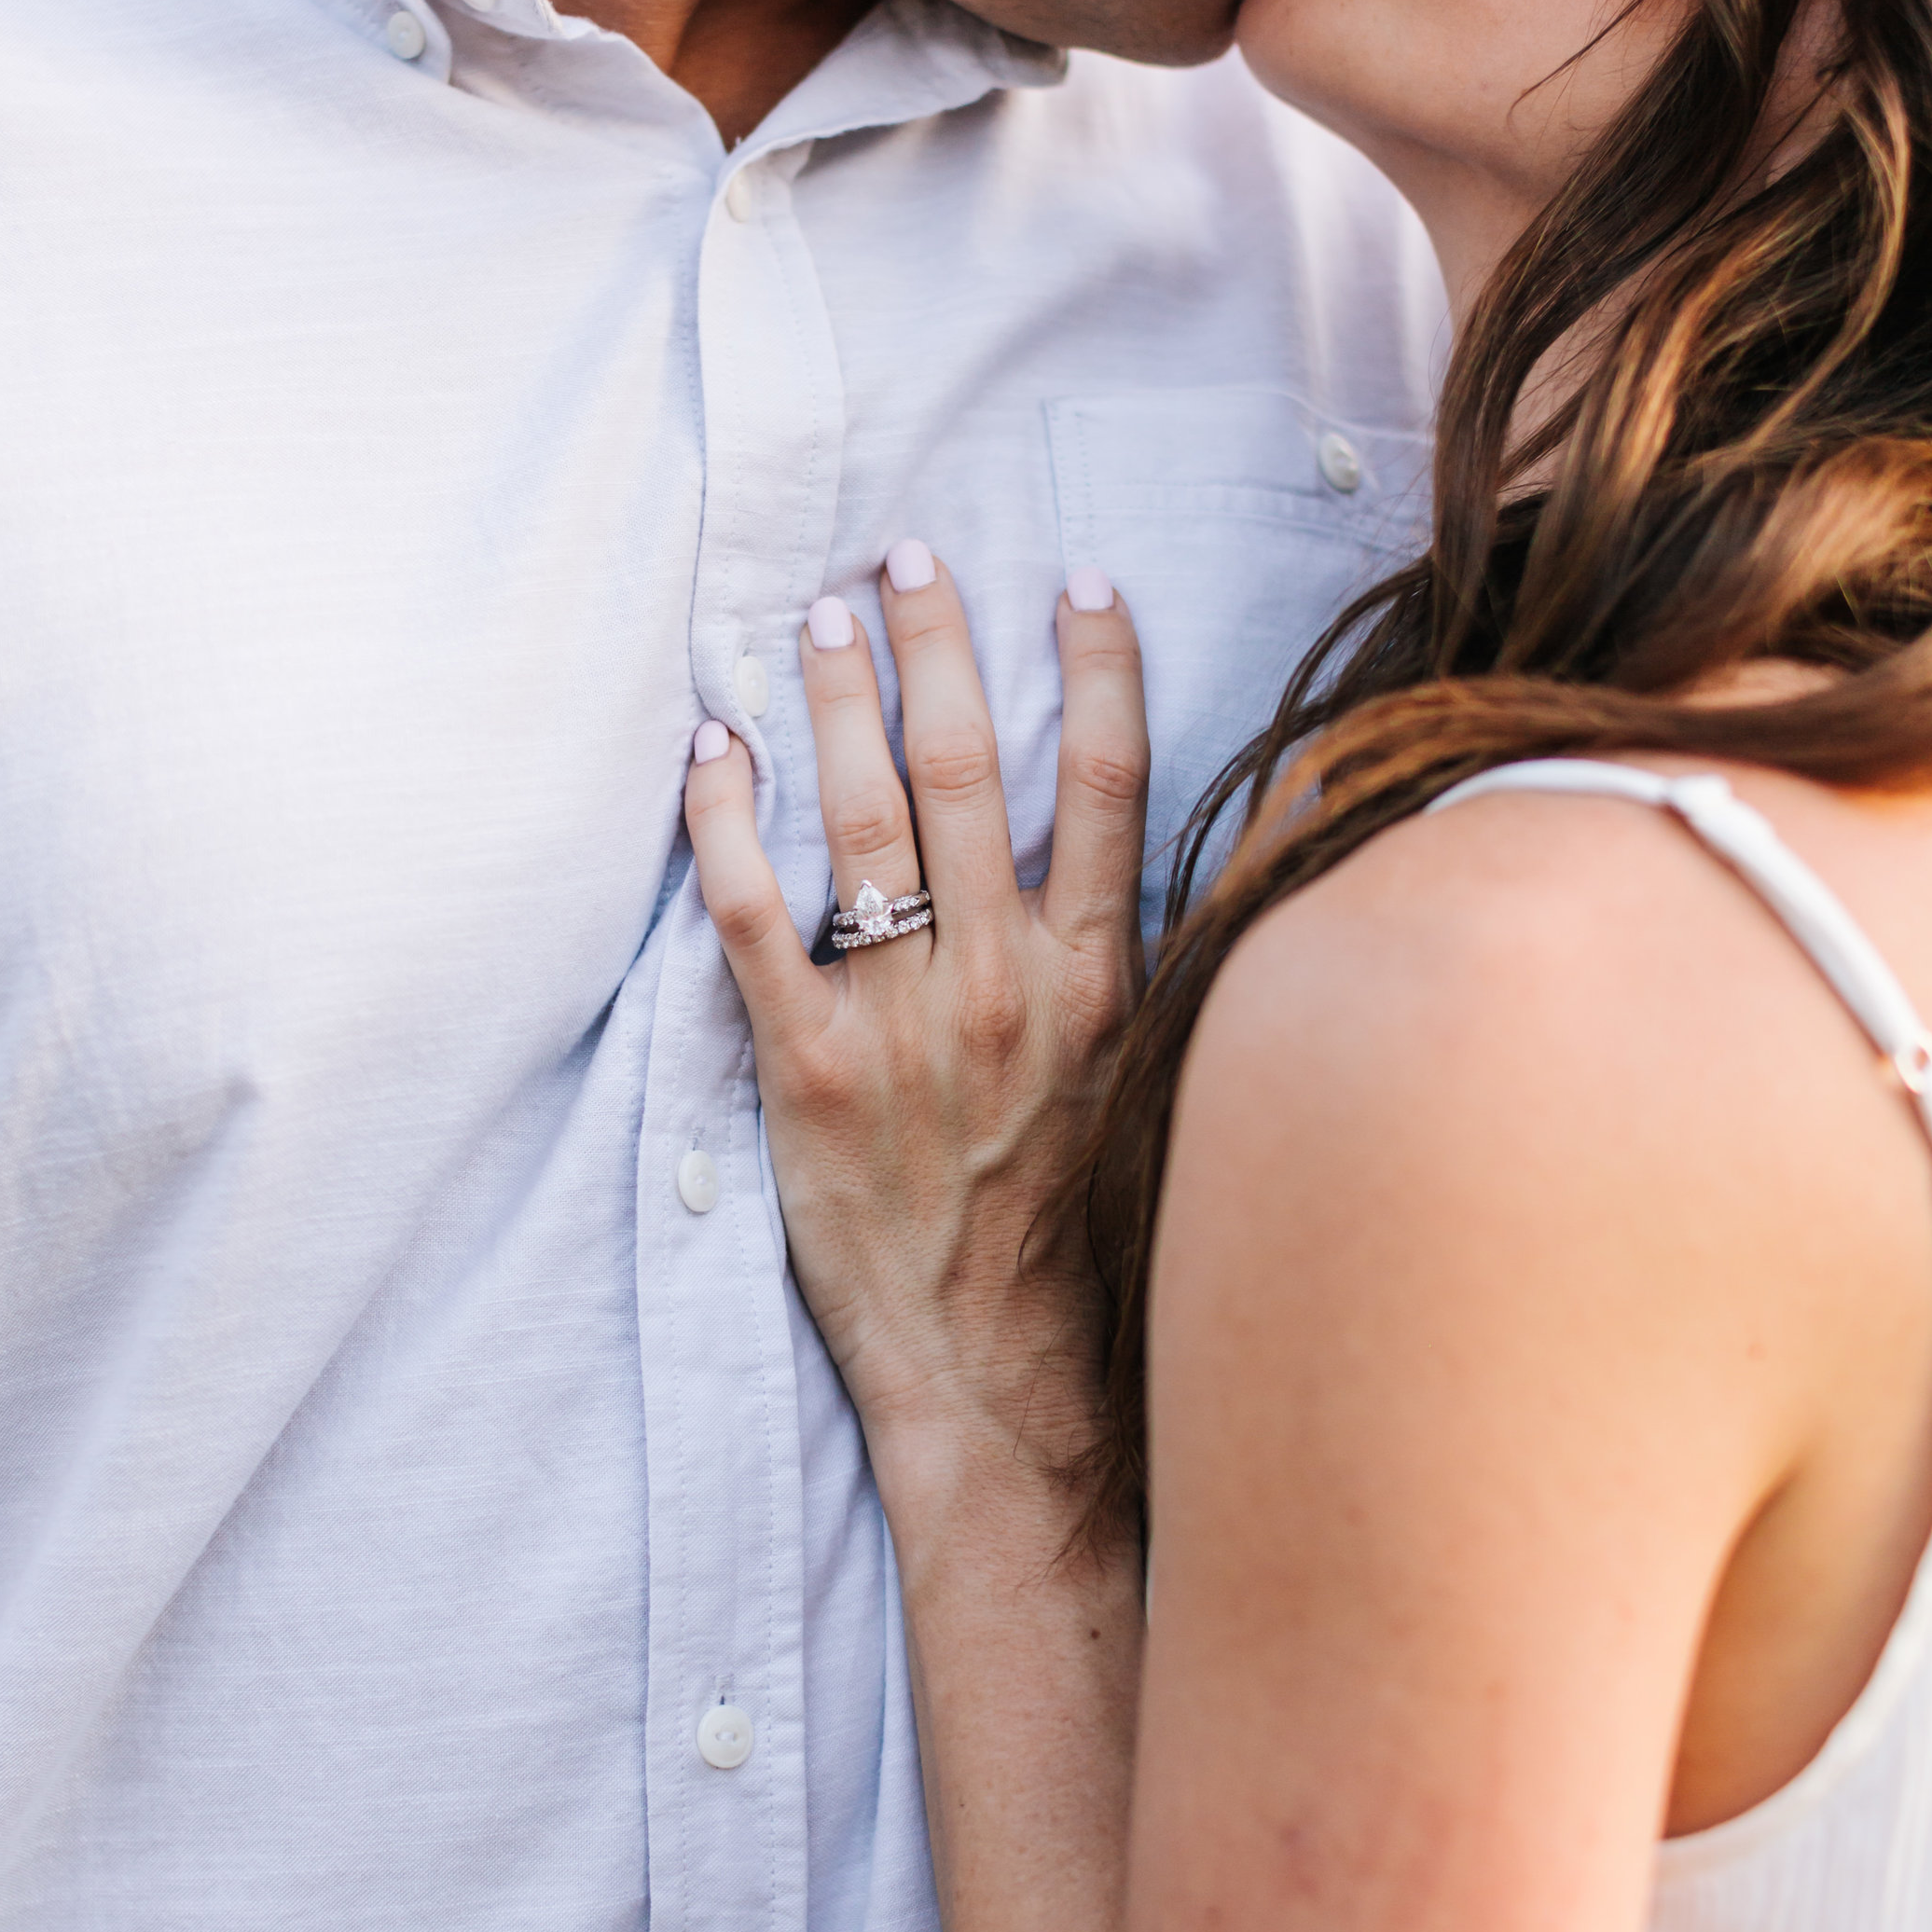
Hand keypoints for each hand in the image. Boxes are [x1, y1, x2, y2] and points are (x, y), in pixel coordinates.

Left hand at [684, 545, 1148, 1515]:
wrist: (1009, 1375)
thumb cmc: (1080, 1239)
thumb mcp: (1157, 1093)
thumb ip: (1161, 971)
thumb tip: (1221, 860)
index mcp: (1103, 979)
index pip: (1111, 782)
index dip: (1098, 666)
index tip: (1077, 580)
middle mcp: (1009, 982)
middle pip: (975, 766)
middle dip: (939, 645)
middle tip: (908, 556)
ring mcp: (907, 1023)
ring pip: (866, 817)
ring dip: (835, 701)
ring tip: (814, 620)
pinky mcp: (811, 1073)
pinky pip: (755, 919)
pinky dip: (727, 826)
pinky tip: (710, 754)